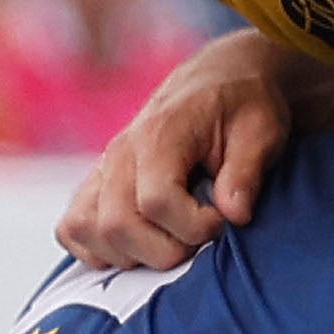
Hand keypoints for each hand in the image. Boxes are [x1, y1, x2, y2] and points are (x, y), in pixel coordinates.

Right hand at [57, 33, 289, 270]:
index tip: (223, 220)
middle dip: (165, 250)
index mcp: (160, 133)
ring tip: (172, 241)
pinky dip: (97, 249)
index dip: (194, 226)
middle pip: (117, 224)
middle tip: (199, 239)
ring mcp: (103, 169)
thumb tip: (234, 214)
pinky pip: (72, 228)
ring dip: (133, 254)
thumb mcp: (262, 130)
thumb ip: (247, 171)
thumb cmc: (243, 105)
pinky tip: (138, 246)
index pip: (157, 201)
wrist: (218, 80)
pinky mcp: (96, 184)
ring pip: (88, 230)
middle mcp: (121, 152)